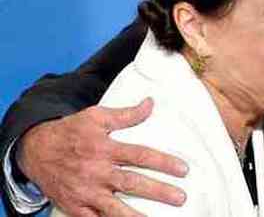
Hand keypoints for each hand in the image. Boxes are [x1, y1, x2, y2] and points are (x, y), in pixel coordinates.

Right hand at [18, 98, 187, 216]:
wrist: (34, 150)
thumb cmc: (70, 131)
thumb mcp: (96, 117)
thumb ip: (126, 114)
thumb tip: (151, 104)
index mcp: (104, 148)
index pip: (140, 156)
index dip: (163, 163)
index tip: (183, 169)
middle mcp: (95, 171)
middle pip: (132, 183)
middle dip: (158, 192)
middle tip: (180, 197)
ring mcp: (84, 192)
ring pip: (114, 208)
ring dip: (136, 216)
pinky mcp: (74, 207)